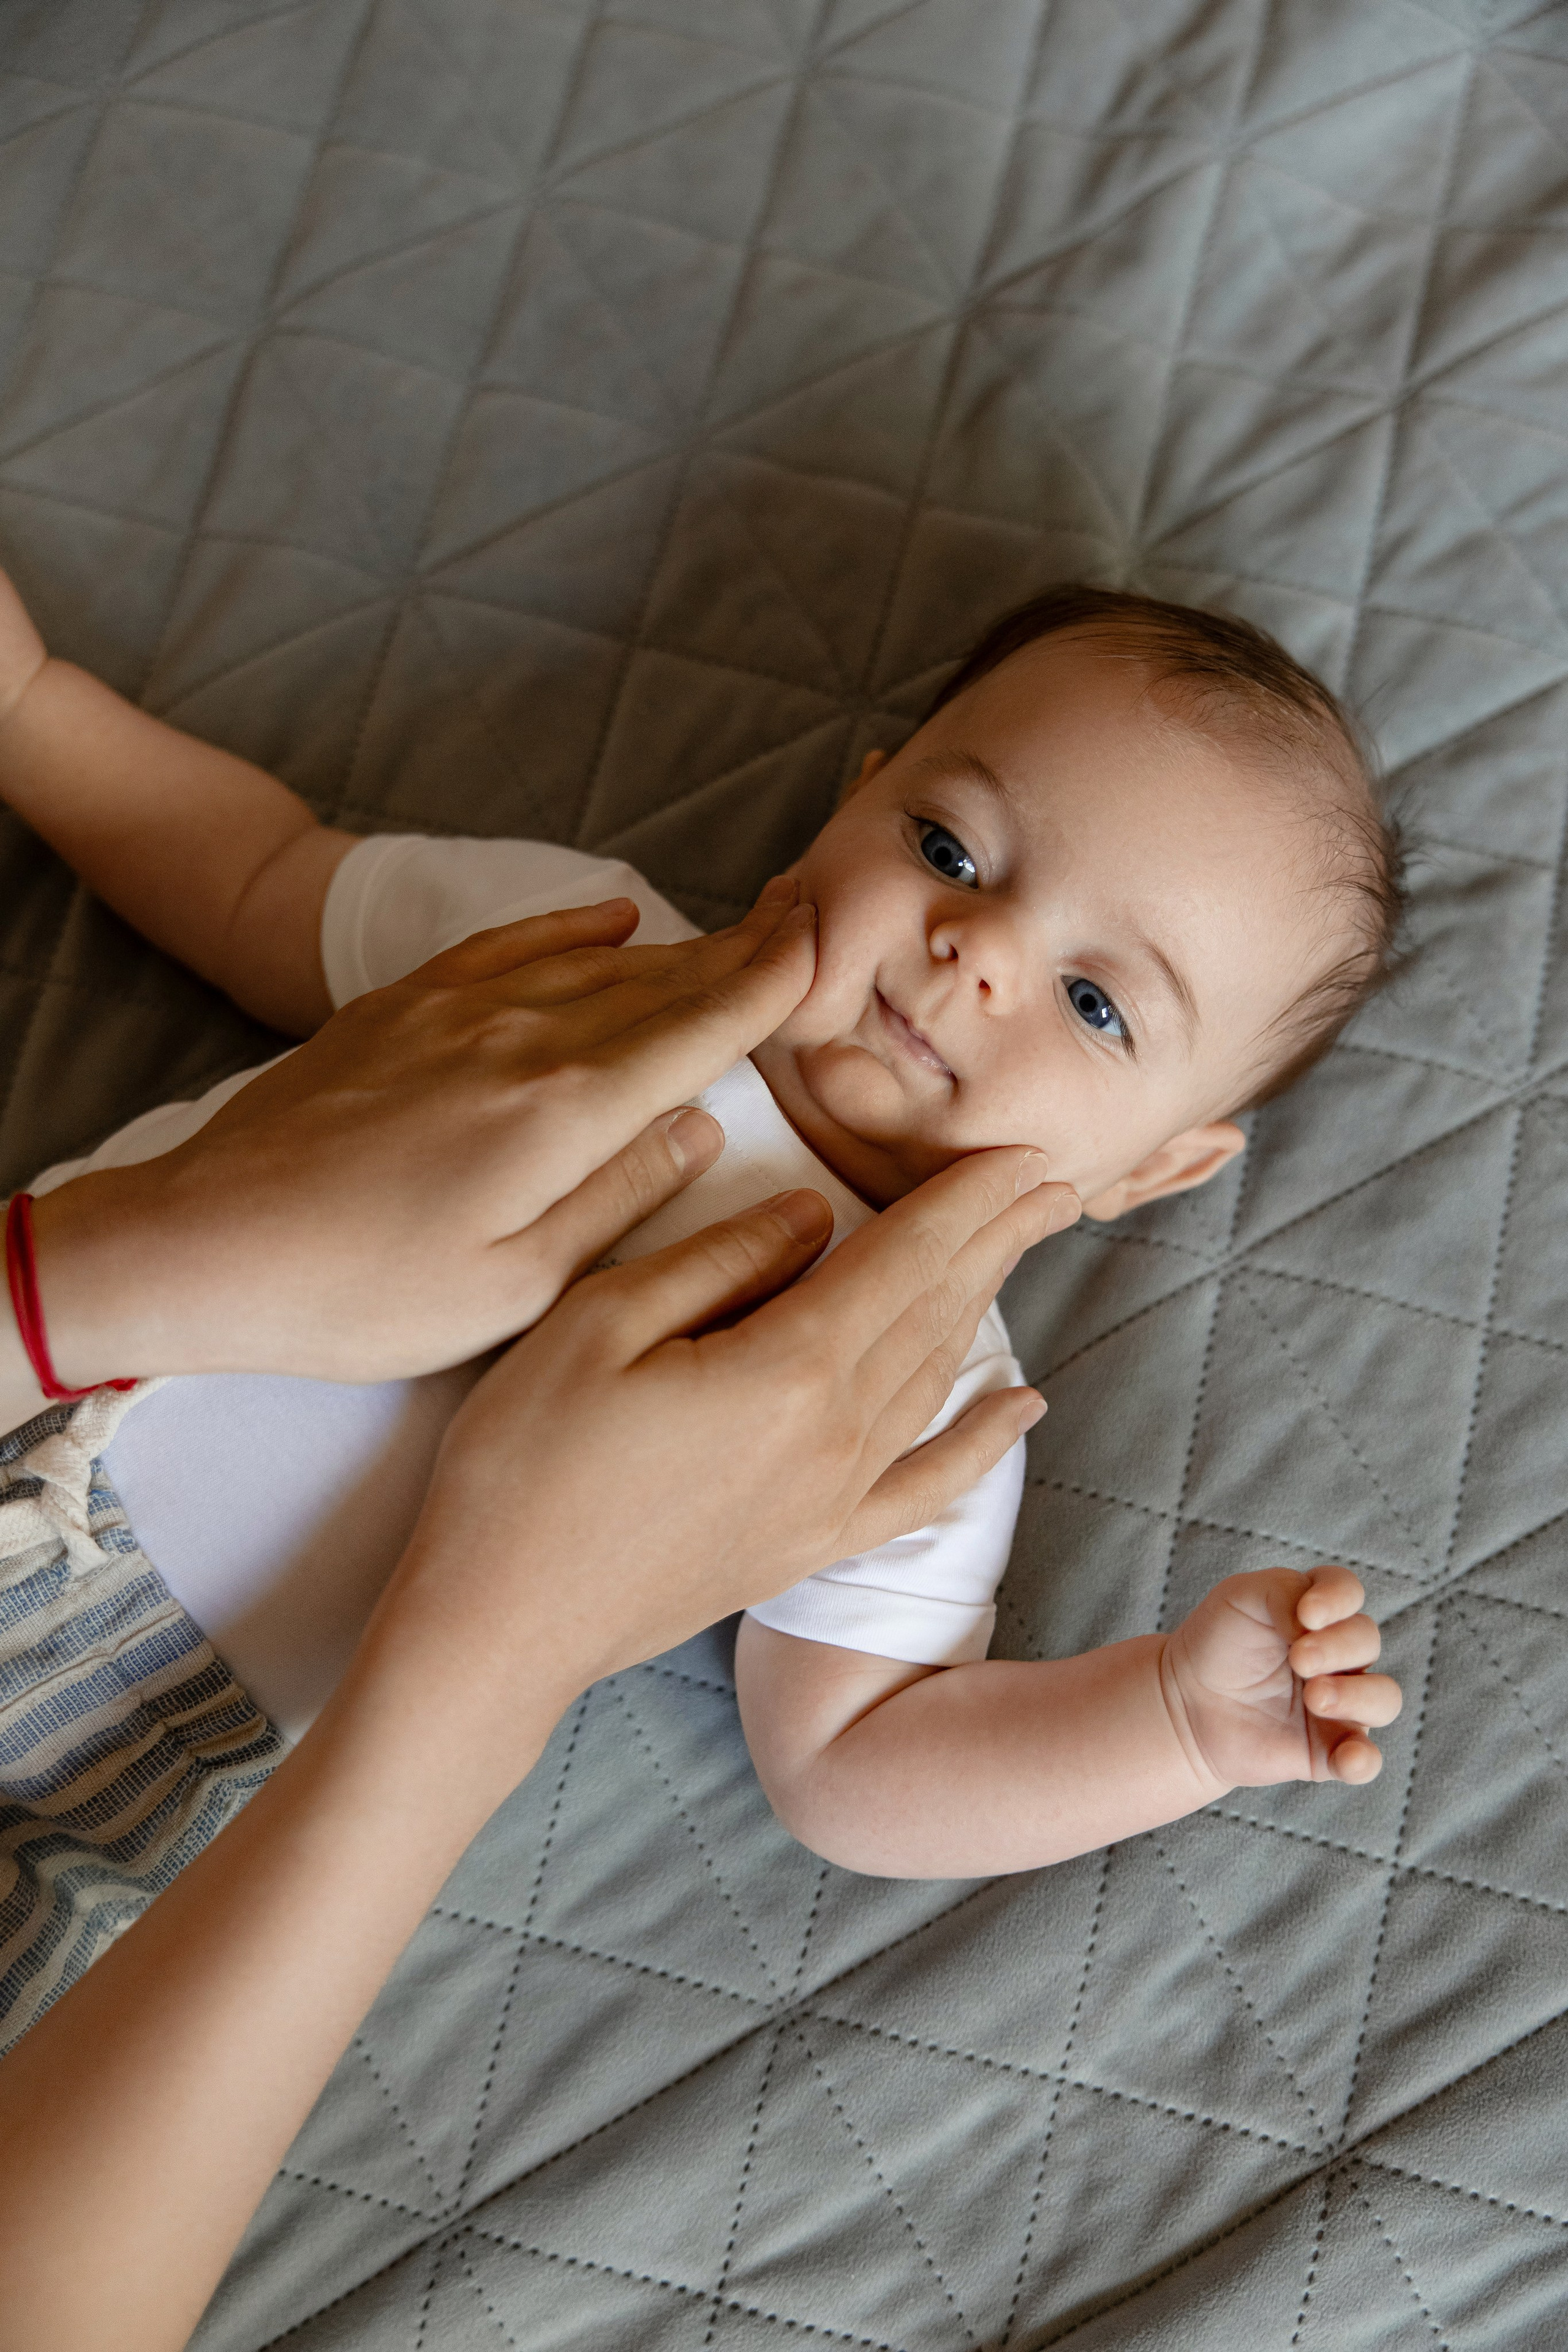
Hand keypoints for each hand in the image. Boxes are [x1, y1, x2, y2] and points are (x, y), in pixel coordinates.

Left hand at [29, 882, 820, 1385]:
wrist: (205, 1242)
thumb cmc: (363, 1292)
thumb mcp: (516, 1285)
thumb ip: (619, 1196)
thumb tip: (699, 1125)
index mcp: (564, 1111)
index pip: (698, 1029)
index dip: (769, 984)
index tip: (824, 944)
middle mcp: (521, 1038)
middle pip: (659, 985)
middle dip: (741, 953)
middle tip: (806, 919)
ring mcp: (455, 1011)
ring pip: (594, 964)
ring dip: (673, 946)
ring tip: (735, 930)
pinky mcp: (400, 1008)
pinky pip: (510, 946)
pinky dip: (570, 929)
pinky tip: (612, 919)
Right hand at [365, 1144, 1080, 1754]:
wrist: (499, 1625)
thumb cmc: (526, 1464)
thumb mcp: (600, 1322)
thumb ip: (722, 1259)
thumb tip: (814, 1214)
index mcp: (787, 1368)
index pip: (903, 1257)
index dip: (966, 1199)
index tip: (1023, 1154)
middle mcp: (834, 1437)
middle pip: (935, 1311)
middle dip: (997, 1237)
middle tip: (1053, 1181)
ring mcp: (830, 1500)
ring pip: (933, 1380)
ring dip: (986, 1305)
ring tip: (1027, 1245)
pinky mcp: (809, 1545)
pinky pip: (922, 1485)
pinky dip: (979, 1444)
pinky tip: (1022, 1408)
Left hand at [1161, 1567, 1401, 1790]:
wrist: (1187, 1702)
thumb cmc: (1220, 1642)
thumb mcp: (1242, 1597)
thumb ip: (1284, 1592)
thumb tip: (1316, 1622)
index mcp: (1319, 1611)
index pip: (1348, 1592)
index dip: (1338, 1599)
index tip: (1306, 1614)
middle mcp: (1339, 1655)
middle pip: (1367, 1641)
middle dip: (1337, 1647)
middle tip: (1298, 1660)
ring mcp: (1340, 1704)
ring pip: (1383, 1698)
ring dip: (1356, 1696)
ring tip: (1314, 1698)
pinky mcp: (1329, 1749)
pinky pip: (1366, 1760)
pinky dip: (1363, 1760)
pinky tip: (1347, 1757)